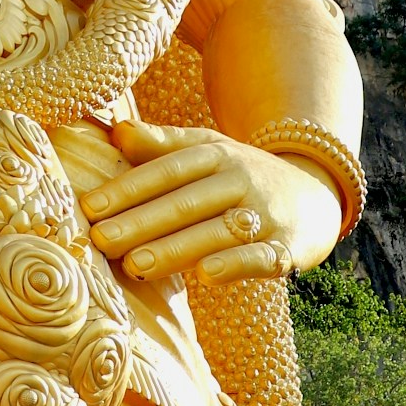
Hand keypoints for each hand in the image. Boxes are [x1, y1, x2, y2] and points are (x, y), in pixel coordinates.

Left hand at [79, 120, 342, 284]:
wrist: (316, 193)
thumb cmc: (241, 176)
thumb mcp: (207, 151)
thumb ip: (162, 146)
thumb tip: (116, 130)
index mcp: (215, 154)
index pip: (166, 172)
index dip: (128, 189)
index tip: (90, 208)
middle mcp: (240, 179)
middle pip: (186, 202)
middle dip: (141, 222)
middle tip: (101, 241)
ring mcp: (266, 213)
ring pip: (216, 231)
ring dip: (176, 248)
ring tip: (135, 266)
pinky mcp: (289, 247)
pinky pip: (263, 256)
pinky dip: (236, 264)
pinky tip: (206, 275)